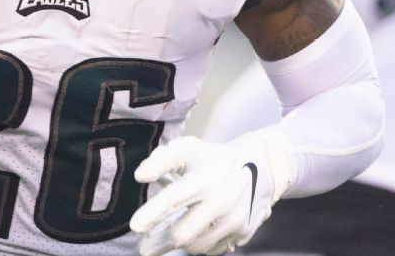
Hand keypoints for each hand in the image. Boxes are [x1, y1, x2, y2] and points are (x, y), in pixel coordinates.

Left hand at [130, 135, 282, 255]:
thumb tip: (140, 175)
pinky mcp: (243, 232)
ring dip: (178, 242)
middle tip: (143, 246)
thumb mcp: (188, 149)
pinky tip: (194, 231)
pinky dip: (198, 244)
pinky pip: (212, 249)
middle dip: (158, 243)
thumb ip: (161, 159)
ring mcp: (234, 220)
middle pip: (182, 234)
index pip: (174, 197)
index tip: (135, 225)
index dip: (153, 213)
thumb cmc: (214, 158)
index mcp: (205, 178)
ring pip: (195, 245)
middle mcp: (221, 201)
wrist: (260, 166)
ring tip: (168, 234)